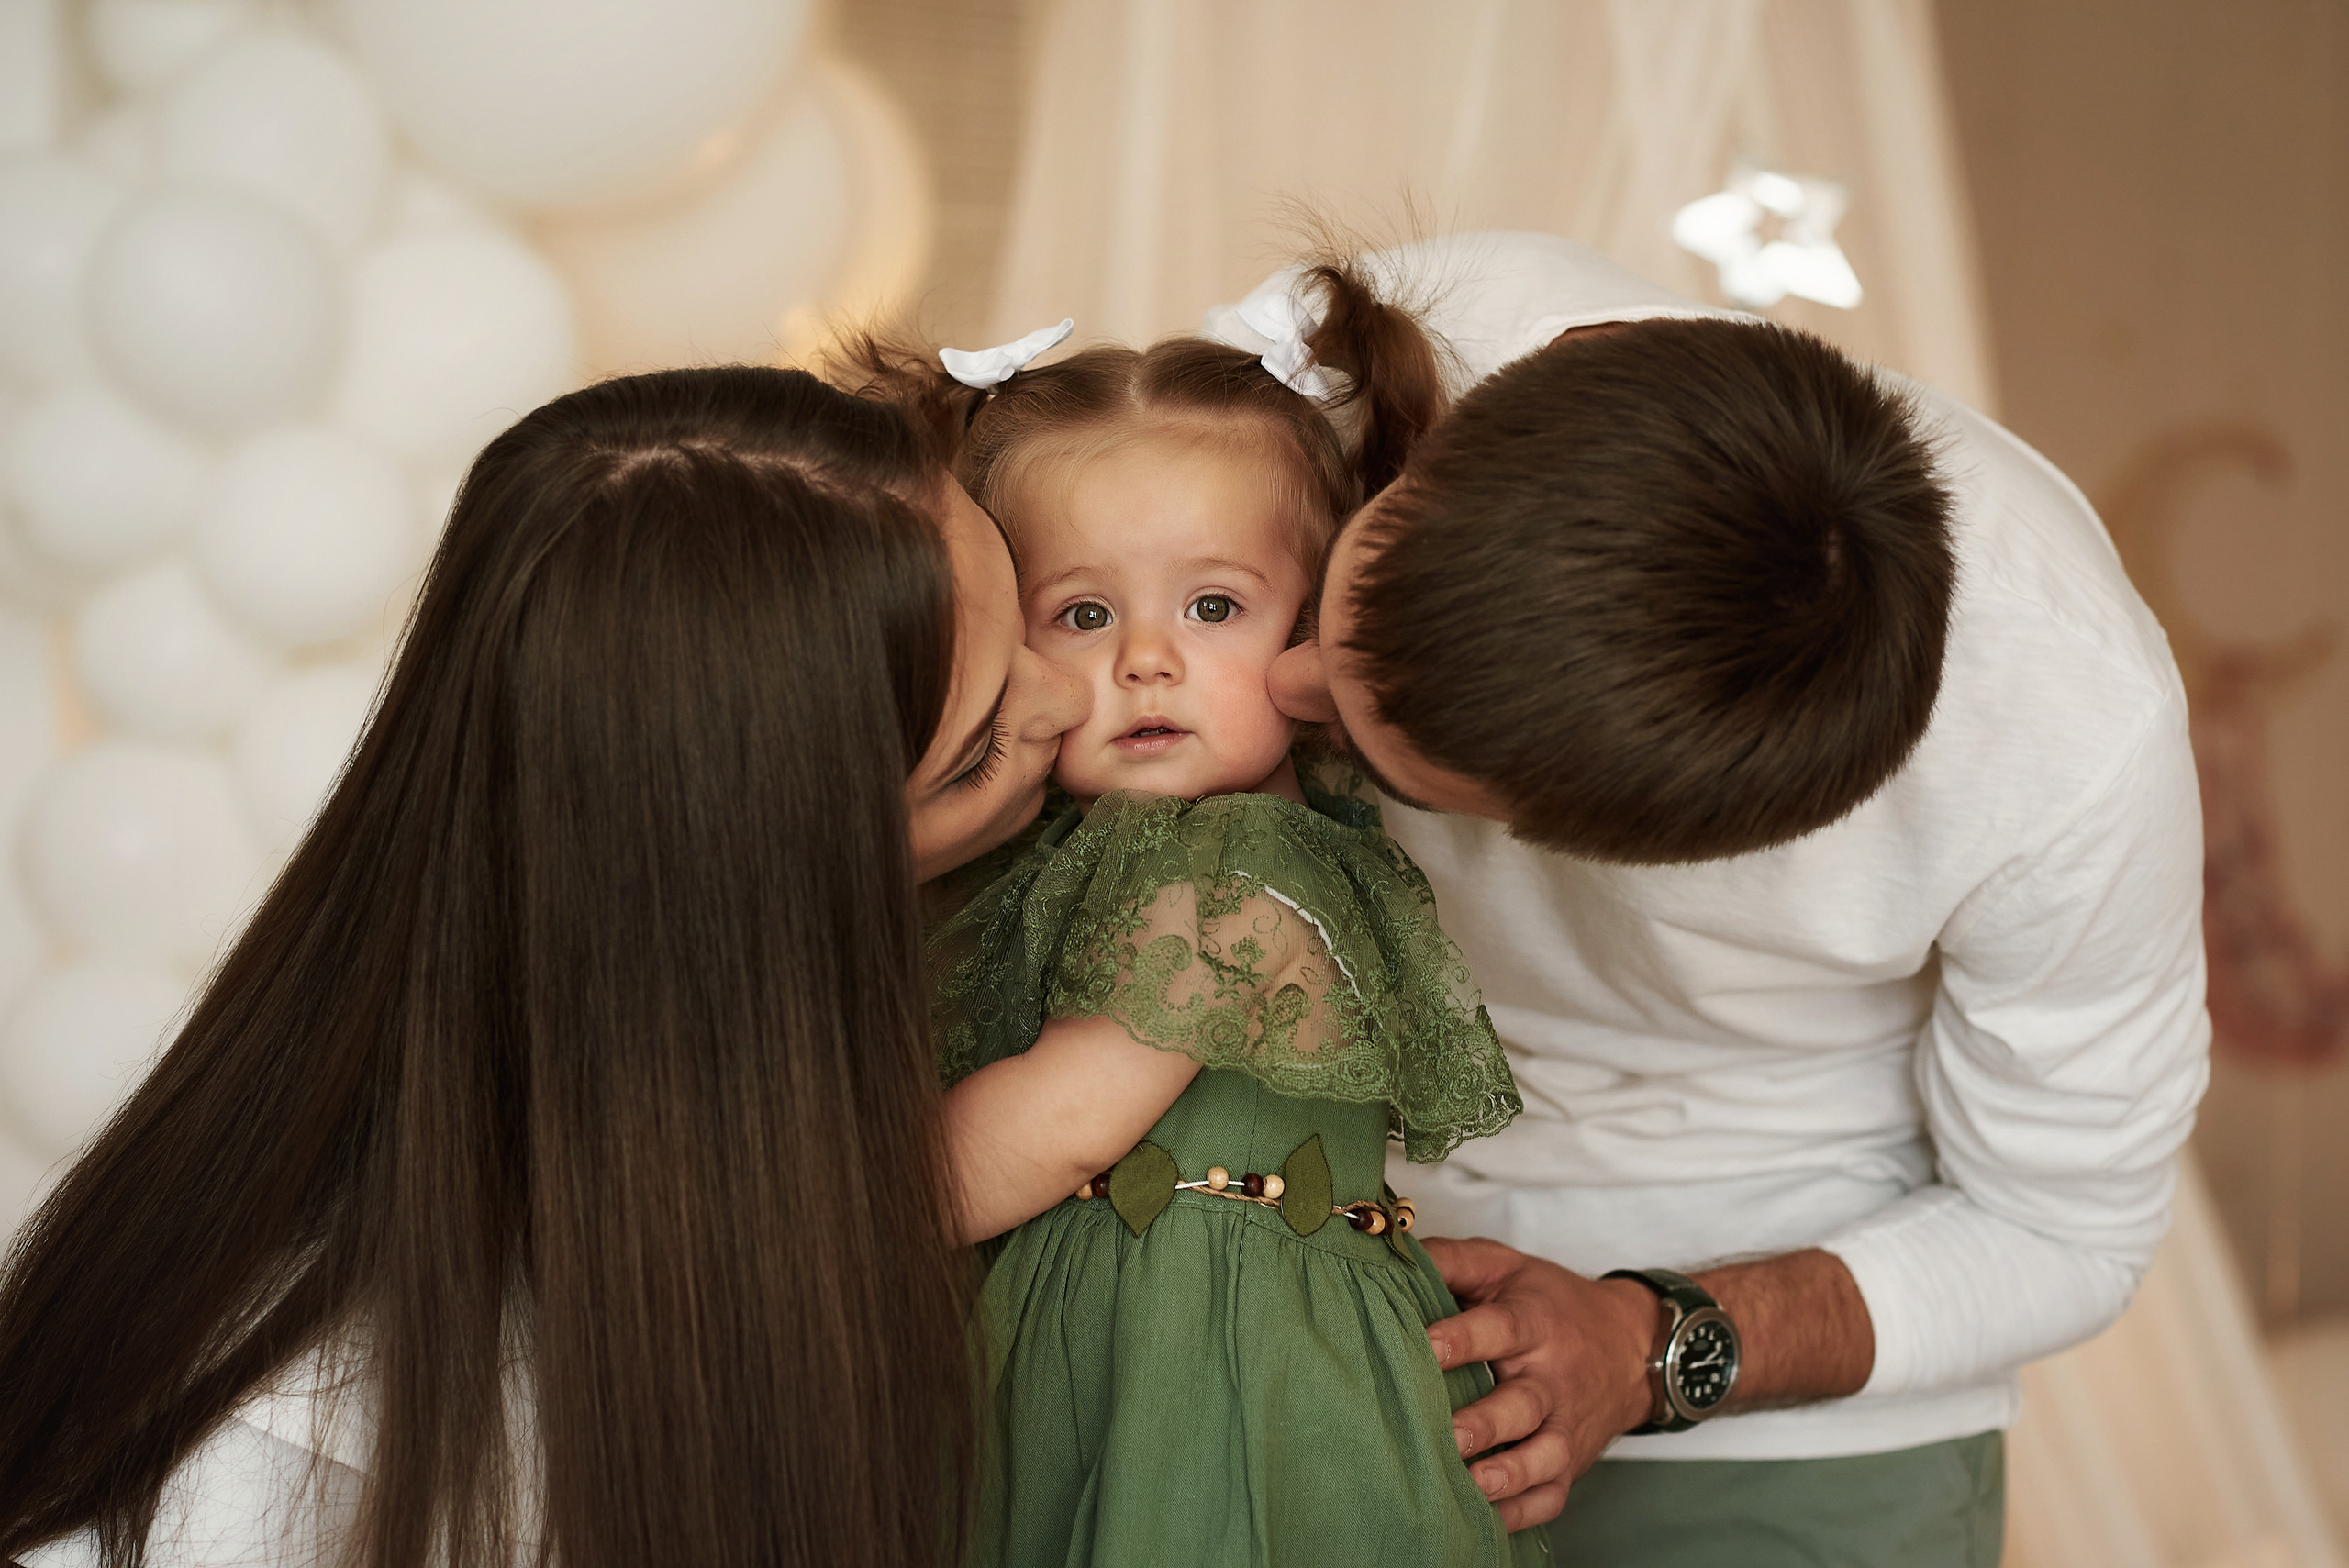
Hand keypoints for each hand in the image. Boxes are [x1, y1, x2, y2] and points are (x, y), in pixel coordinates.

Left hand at [1420, 1236, 1657, 1531]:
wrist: (1630, 1346)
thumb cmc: (1550, 1304)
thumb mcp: (1507, 1267)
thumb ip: (1452, 1260)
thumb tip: (1392, 1253)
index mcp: (1535, 1322)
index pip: (1500, 1329)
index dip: (1462, 1340)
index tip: (1425, 1348)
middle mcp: (1553, 1378)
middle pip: (1521, 1405)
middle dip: (1484, 1423)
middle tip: (1447, 1434)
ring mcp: (1565, 1426)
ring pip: (1541, 1457)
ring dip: (1506, 1474)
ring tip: (1468, 1483)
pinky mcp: (1570, 1464)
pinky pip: (1550, 1496)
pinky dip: (1521, 1513)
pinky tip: (1484, 1519)